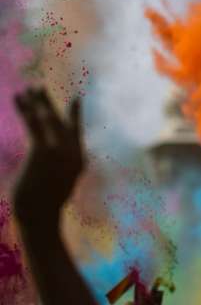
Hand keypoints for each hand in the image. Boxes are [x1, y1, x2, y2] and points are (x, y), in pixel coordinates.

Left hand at [12, 88, 83, 225]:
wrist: (40, 217)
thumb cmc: (45, 208)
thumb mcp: (57, 188)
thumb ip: (58, 172)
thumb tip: (51, 167)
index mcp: (78, 161)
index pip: (76, 132)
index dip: (75, 115)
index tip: (76, 99)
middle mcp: (72, 152)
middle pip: (61, 120)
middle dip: (48, 104)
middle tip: (38, 88)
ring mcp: (59, 151)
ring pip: (47, 119)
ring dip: (36, 102)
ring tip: (27, 89)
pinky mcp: (43, 150)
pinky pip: (33, 124)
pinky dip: (24, 109)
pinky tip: (18, 98)